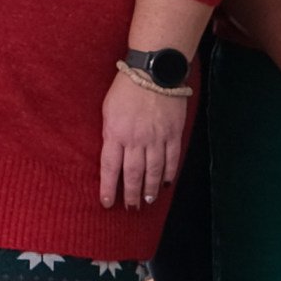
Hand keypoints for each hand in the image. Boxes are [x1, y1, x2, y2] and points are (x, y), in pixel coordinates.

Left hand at [98, 68, 187, 211]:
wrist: (153, 72)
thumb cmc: (125, 89)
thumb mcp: (107, 110)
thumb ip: (110, 134)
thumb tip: (112, 155)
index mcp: (115, 133)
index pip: (110, 167)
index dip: (108, 187)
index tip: (107, 203)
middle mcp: (136, 139)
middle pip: (133, 173)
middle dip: (131, 193)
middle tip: (130, 208)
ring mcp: (157, 138)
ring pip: (153, 170)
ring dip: (149, 188)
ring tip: (147, 202)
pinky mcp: (174, 133)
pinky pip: (172, 158)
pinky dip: (169, 173)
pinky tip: (165, 184)